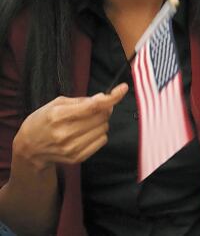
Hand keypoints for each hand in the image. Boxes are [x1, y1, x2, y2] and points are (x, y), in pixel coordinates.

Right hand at [12, 84, 127, 170]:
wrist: (29, 149)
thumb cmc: (43, 121)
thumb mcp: (56, 104)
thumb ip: (81, 101)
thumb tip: (104, 98)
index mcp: (58, 116)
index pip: (92, 106)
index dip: (111, 97)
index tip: (123, 88)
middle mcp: (65, 134)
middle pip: (101, 117)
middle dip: (104, 109)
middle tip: (97, 108)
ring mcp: (71, 148)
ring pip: (104, 128)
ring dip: (101, 122)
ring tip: (86, 122)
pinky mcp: (77, 158)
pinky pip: (102, 141)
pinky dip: (99, 134)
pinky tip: (86, 132)